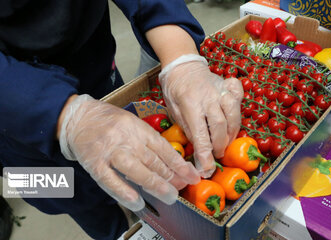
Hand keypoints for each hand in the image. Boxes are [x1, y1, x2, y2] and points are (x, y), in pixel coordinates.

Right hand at [58, 95, 199, 210]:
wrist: (77, 117)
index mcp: (137, 128)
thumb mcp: (131, 122)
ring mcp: (110, 151)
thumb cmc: (107, 120)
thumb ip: (147, 140)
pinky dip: (124, 192)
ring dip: (154, 184)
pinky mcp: (94, 163)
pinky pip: (110, 180)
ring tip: (169, 196)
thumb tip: (167, 162)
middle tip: (183, 188)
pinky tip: (137, 201)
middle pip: (152, 160)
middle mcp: (126, 139)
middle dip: (171, 176)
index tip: (191, 174)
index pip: (162, 148)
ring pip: (135, 170)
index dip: (179, 163)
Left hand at [159, 54, 242, 177]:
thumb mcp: (173, 111)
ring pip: (233, 114)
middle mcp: (208, 97)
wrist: (182, 66)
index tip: (207, 169)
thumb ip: (187, 127)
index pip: (201, 134)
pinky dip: (240, 107)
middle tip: (217, 155)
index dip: (205, 154)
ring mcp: (221, 89)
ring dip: (232, 132)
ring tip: (226, 142)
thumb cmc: (175, 91)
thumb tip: (200, 149)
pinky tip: (234, 117)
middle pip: (220, 126)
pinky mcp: (229, 84)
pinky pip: (239, 96)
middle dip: (220, 145)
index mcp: (190, 104)